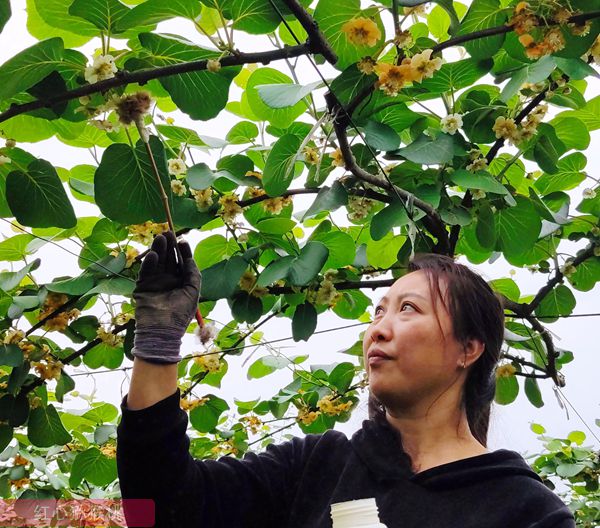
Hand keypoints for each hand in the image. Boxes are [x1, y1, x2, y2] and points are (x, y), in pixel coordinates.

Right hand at [132, 231, 200, 363]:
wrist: (162, 330)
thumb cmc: (181, 313)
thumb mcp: (193, 291)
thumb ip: (193, 273)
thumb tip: (190, 257)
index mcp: (181, 282)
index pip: (181, 262)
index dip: (182, 251)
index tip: (182, 240)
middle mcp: (168, 280)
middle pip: (168, 259)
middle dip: (169, 246)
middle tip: (168, 232)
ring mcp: (155, 282)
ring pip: (157, 262)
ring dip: (159, 250)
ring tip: (161, 237)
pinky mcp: (143, 286)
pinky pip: (146, 271)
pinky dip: (149, 263)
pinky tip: (154, 254)